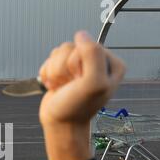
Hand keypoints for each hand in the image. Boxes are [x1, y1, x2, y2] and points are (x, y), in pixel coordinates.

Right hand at [38, 31, 125, 159]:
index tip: (80, 81)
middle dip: (64, 68)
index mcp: (112, 63)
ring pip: (58, 52)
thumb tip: (81, 34)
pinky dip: (48, 74)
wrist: (60, 125)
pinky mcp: (63, 70)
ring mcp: (78, 66)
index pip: (87, 45)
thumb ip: (92, 54)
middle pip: (70, 47)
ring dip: (55, 72)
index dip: (78, 63)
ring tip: (62, 87)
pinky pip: (49, 59)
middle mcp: (96, 62)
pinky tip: (55, 87)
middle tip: (70, 86)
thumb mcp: (93, 82)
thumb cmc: (76, 108)